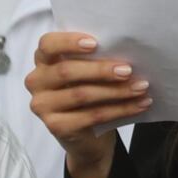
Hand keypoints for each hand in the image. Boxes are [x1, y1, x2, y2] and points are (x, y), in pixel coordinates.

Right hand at [25, 32, 152, 177]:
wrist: (88, 135)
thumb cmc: (90, 91)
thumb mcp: (89, 71)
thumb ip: (95, 58)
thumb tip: (126, 49)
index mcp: (43, 59)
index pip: (48, 44)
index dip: (69, 42)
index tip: (95, 43)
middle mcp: (37, 81)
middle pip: (66, 71)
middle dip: (101, 70)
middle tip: (128, 70)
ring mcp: (43, 106)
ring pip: (82, 94)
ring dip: (117, 91)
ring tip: (141, 87)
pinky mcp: (55, 127)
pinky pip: (91, 116)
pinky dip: (120, 109)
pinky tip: (140, 104)